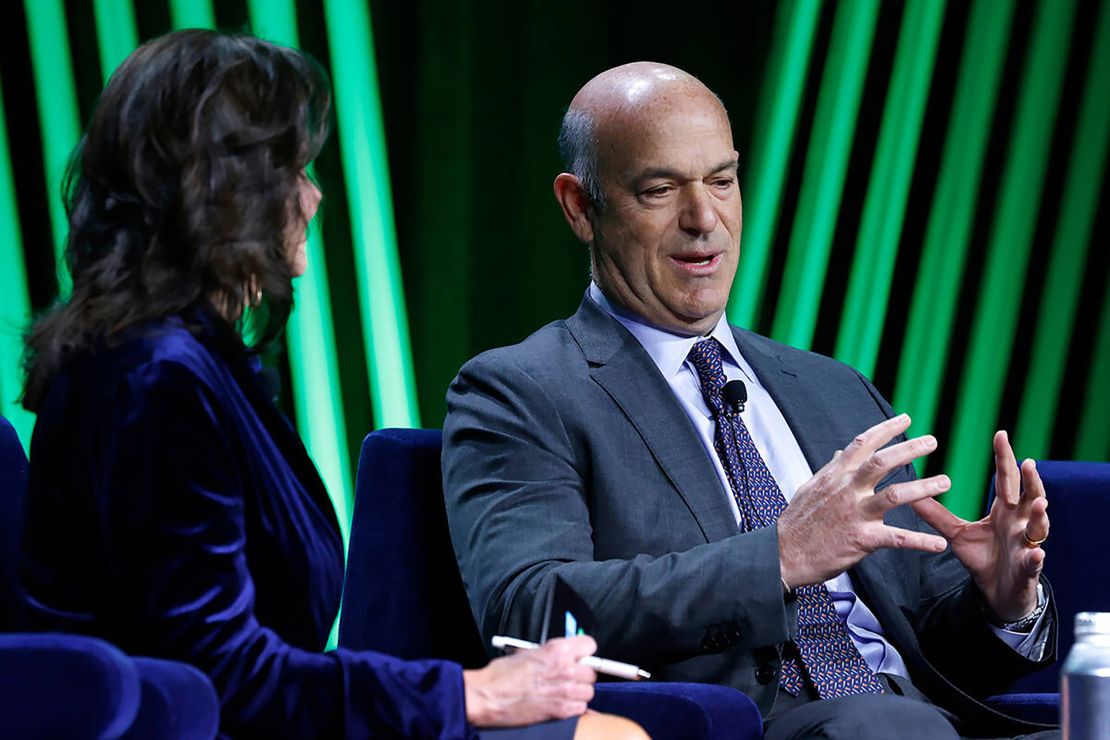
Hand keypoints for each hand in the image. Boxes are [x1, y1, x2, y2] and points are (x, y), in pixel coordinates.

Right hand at [463, 635, 596, 727]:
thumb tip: (560, 655)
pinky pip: (581, 708)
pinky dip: (573, 708)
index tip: (580, 657)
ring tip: (561, 692)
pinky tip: (559, 704)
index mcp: (557, 650)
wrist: (488, 696)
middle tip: (567, 677)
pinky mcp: (562, 711)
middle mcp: (565, 669)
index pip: (590, 645)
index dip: (584, 652)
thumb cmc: (500, 676)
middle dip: (581, 675)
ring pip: (588, 691)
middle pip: (591, 672)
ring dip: (578, 692)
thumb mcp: (527, 652)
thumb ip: (549, 653)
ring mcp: (565, 691)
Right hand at [777, 414, 949, 588]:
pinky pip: (897, 538)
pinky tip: (939, 543)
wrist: (784, 553)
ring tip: (945, 482)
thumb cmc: (797, 522)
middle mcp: (847, 490)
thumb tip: (842, 453)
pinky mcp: (862, 539)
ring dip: (923, 487)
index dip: (886, 430)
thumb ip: (830, 469)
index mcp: (835, 475)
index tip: (905, 419)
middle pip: (881, 462)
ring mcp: (855, 513)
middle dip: (909, 449)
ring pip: (895, 495)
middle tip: (932, 441)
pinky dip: (920, 541)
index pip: (862, 444)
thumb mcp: (810, 488)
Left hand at [911, 431, 1047, 621]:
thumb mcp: (955, 533)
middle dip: (1031, 480)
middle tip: (1027, 462)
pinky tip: (1036, 553)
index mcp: (1004, 510)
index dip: (1004, 458)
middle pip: (1030, 496)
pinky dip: (1036, 557)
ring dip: (1040, 515)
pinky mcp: (1028, 569)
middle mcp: (1019, 523)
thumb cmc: (983, 557)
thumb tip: (910, 495)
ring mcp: (1026, 545)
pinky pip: (1034, 562)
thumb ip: (936, 514)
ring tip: (1040, 504)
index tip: (1000, 434)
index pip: (1005, 480)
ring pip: (1039, 527)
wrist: (998, 591)